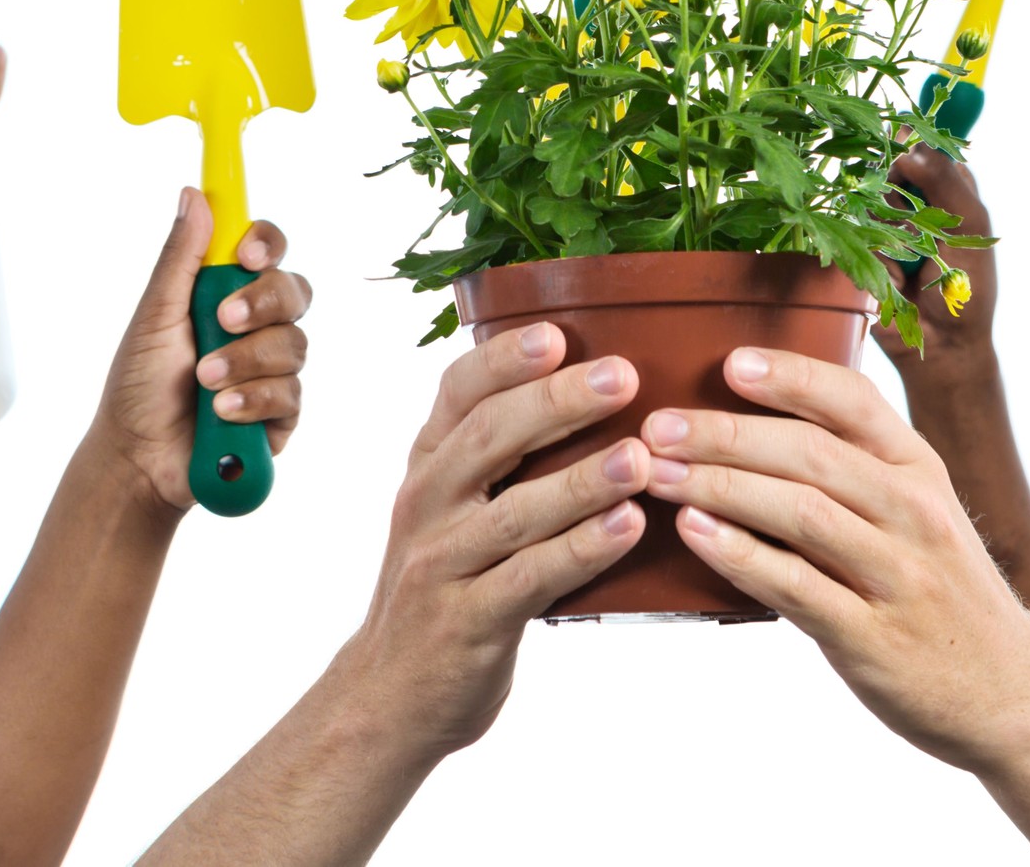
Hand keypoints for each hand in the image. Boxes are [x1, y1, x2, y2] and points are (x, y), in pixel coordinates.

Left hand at [92, 189, 311, 511]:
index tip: (247, 255)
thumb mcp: (154, 315)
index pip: (267, 250)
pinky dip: (253, 399)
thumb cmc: (137, 386)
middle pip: (294, 290)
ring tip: (205, 383)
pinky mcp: (282, 412)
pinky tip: (222, 412)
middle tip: (223, 320)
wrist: (137, 458)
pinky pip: (291, 393)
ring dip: (245, 362)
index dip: (267, 244)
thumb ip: (180, 258)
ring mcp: (273, 369)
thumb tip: (194, 194)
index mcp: (226, 292)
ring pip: (293, 344)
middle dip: (261, 304)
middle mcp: (257, 326)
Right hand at [335, 325, 648, 759]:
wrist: (389, 695)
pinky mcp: (468, 622)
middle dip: (558, 402)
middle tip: (624, 377)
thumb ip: (496, 452)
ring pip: (515, 511)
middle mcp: (427, 504)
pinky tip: (628, 527)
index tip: (557, 334)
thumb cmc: (447, 582)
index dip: (503, 359)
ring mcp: (443, 564)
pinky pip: (530, 579)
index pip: (456, 392)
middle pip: (489, 438)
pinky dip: (582, 550)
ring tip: (640, 457)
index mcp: (428, 464)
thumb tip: (585, 376)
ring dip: (581, 480)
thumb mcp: (450, 507)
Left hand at [642, 347, 1029, 773]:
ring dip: (719, 487)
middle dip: (725, 433)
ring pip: (799, 512)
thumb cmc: (940, 587)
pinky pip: (795, 586)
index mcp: (920, 468)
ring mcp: (898, 575)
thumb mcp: (921, 510)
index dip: (790, 375)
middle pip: (810, 453)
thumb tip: (753, 418)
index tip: (729, 362)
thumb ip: (856, 467)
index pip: (854, 401)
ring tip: (658, 474)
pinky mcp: (872, 637)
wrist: (1009, 692)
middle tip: (659, 426)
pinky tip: (694, 533)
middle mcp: (914, 512)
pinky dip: (739, 555)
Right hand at [872, 145, 996, 381]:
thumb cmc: (968, 286)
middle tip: (921, 225)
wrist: (943, 342)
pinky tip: (898, 276)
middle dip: (902, 194)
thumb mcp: (970, 223)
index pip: (925, 149)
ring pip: (872, 200)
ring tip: (914, 260)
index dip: (914, 150)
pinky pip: (859, 235)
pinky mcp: (863, 250)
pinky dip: (882, 255)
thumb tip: (908, 143)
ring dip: (894, 229)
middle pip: (891, 169)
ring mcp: (886, 227)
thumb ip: (943, 177)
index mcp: (948, 190)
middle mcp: (915, 203)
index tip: (908, 160)